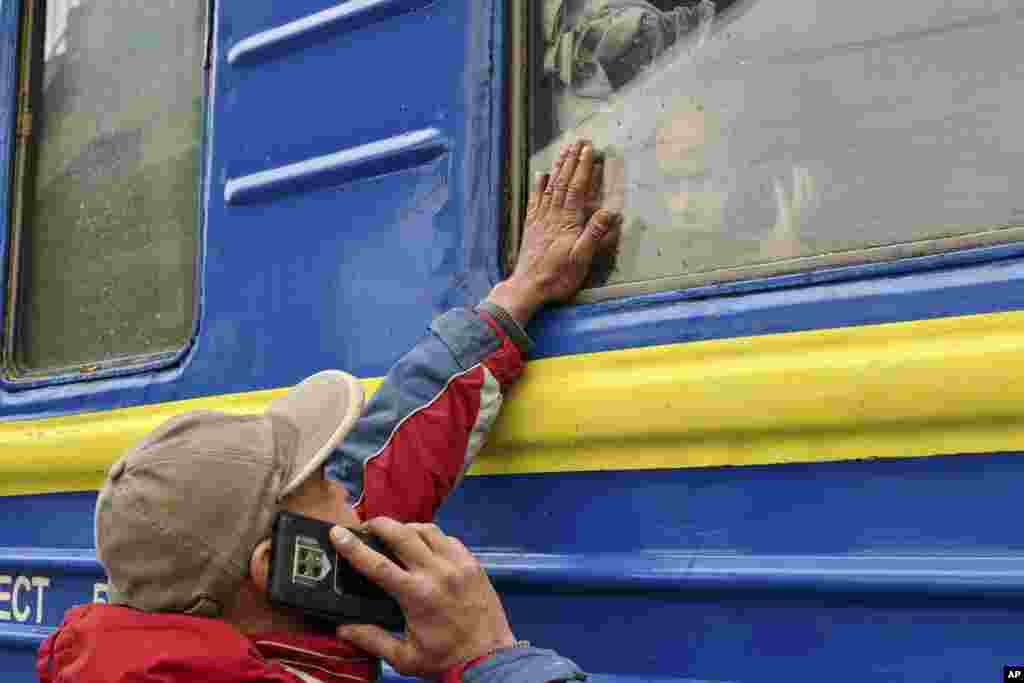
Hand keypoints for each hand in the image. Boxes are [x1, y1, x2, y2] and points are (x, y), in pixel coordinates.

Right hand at [331, 519, 514, 677]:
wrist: (490, 659)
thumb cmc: (446, 659)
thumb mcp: (404, 658)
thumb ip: (372, 639)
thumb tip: (343, 629)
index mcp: (416, 595)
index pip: (377, 564)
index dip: (354, 547)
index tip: (338, 533)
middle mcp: (437, 573)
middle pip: (402, 534)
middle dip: (380, 525)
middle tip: (366, 526)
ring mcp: (458, 565)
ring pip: (428, 530)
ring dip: (407, 528)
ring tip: (395, 533)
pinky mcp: (473, 564)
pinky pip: (449, 539)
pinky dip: (433, 537)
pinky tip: (426, 545)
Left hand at [486, 141, 622, 324]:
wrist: (528, 288)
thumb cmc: (558, 276)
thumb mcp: (582, 259)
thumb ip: (595, 234)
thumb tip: (611, 211)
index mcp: (567, 221)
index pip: (577, 188)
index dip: (583, 167)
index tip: (589, 149)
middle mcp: (552, 215)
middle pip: (563, 182)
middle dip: (571, 160)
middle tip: (578, 141)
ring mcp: (540, 219)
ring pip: (550, 187)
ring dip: (558, 167)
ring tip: (564, 151)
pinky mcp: (531, 227)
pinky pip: (535, 200)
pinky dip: (538, 185)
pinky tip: (541, 174)